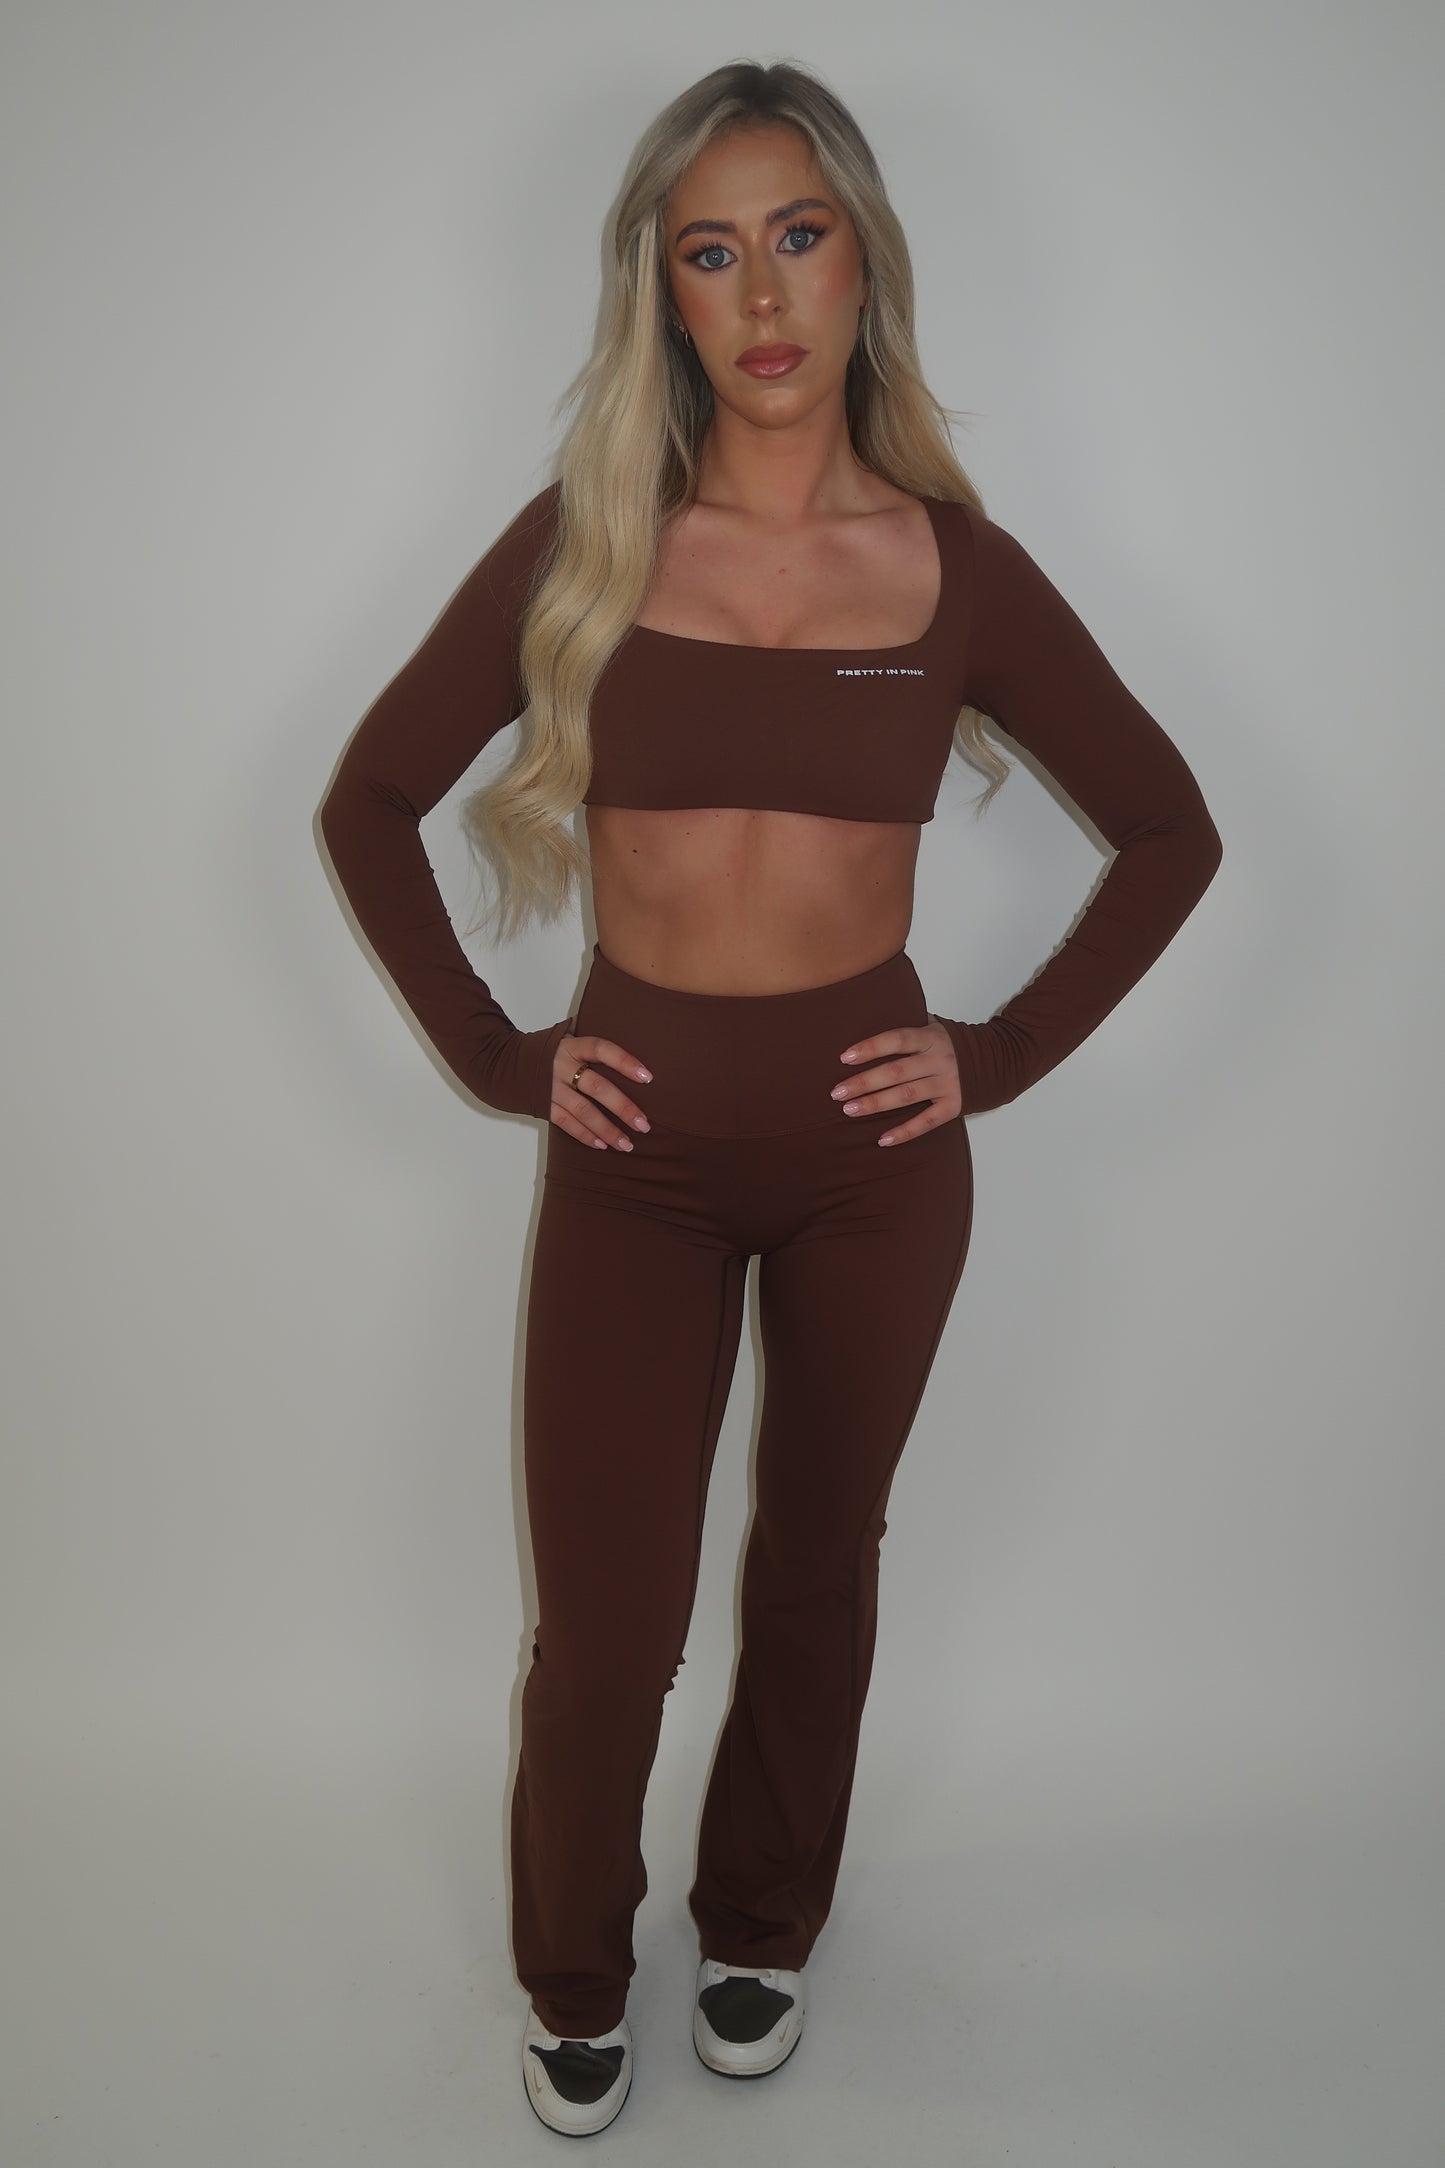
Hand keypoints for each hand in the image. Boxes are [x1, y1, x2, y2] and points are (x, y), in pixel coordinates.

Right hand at [551, 1030, 653, 1151]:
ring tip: (627, 1144)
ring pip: (584, 1111)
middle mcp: (562, 1067)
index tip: (647, 1077)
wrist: (502, 1062)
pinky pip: (566, 1123)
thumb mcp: (563, 1036)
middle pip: (597, 1087)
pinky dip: (585, 1135)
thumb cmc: (543, 1051)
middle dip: (623, 1107)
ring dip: (607, 1129)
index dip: (624, 1061)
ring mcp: (551, 1089)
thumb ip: (588, 1036)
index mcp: (571, 1046)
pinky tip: (602, 1145)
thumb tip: (621, 1023)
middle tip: (644, 1124)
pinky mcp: (542, 1105)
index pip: (601, 1049)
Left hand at [829, 1012, 961, 1144]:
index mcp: (931, 1037)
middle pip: (896, 1072)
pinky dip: (904, 1132)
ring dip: (876, 1104)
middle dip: (864, 1082)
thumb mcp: (934, 1027)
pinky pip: (926, 1122)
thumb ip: (908, 1026)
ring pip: (906, 1096)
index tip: (845, 1058)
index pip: (897, 1039)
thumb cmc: (951, 1045)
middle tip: (837, 1093)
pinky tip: (882, 1140)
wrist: (996, 1060)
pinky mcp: (954, 1106)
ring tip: (850, 1110)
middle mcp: (939, 1060)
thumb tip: (868, 1016)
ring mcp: (947, 1084)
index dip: (871, 1048)